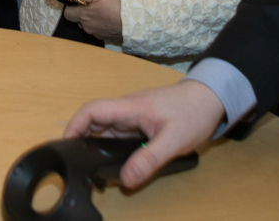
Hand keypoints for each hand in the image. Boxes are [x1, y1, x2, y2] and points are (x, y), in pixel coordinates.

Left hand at [62, 0, 121, 39]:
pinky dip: (100, 24)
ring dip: (91, 18)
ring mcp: (96, 34)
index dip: (71, 5)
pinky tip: (109, 18)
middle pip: (77, 20)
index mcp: (83, 16)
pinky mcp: (106, 38)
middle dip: (81, 12)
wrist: (136, 19)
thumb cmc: (116, 3)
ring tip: (104, 10)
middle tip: (94, 4)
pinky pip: (98, 30)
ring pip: (88, 25)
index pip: (67, 13)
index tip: (80, 0)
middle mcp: (87, 28)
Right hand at [65, 80, 224, 188]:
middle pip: (94, 121)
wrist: (212, 98)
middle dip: (82, 140)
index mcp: (130, 107)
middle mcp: (127, 109)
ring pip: (106, 129)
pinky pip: (118, 134)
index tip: (66, 145)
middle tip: (78, 163)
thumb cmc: (194, 112)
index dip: (74, 125)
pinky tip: (114, 161)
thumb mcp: (174, 140)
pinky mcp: (140, 123)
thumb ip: (149, 160)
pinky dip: (111, 147)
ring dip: (97, 145)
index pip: (92, 110)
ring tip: (93, 166)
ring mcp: (133, 116)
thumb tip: (125, 180)